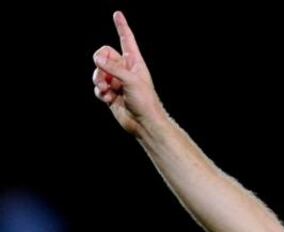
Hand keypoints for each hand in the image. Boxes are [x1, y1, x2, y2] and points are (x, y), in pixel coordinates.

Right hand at [92, 11, 162, 136]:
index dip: (121, 26)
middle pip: (103, 54)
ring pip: (97, 71)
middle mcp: (125, 69)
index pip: (126, 39)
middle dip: (100, 63)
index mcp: (134, 62)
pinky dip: (100, 92)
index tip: (117, 14)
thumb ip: (113, 68)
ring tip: (108, 91)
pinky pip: (97, 86)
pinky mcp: (110, 93)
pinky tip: (108, 99)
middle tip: (104, 73)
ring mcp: (117, 80)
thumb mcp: (131, 81)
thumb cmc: (145, 101)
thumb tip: (96, 59)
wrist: (144, 122)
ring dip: (99, 81)